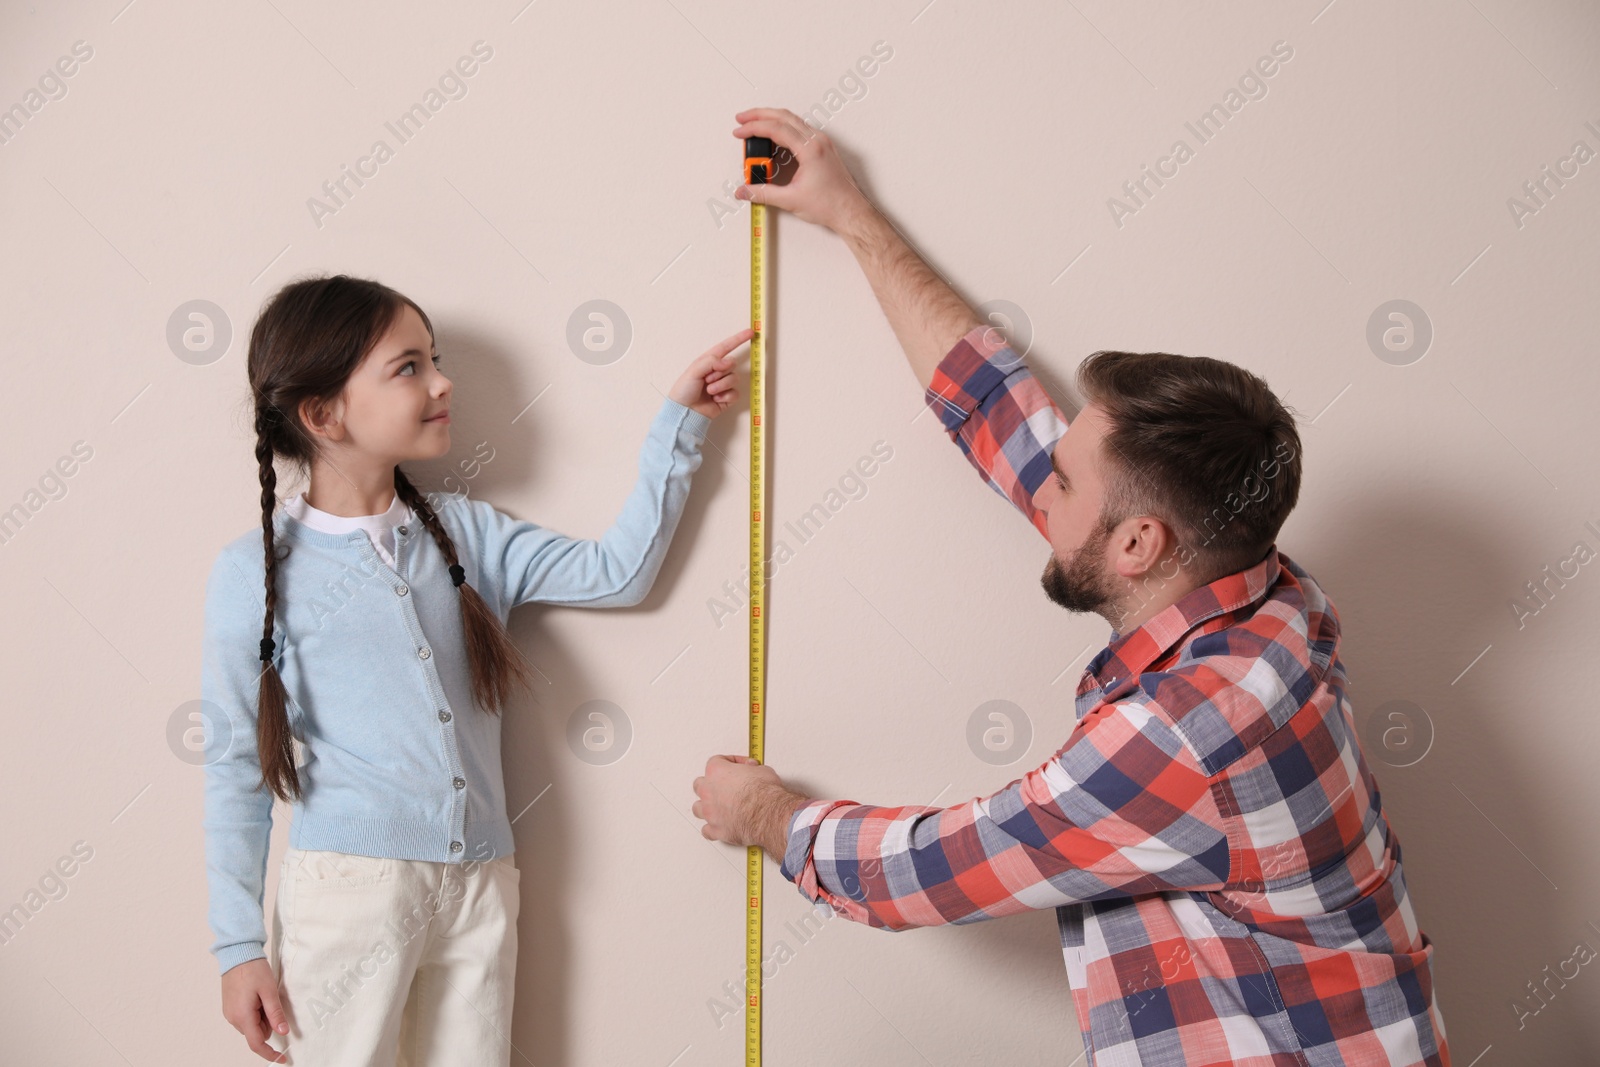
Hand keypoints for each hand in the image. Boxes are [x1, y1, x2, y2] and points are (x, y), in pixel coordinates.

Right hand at [221, 957, 288, 1061]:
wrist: (237, 954)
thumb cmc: (253, 970)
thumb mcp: (269, 991)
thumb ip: (275, 1014)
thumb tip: (283, 1032)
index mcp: (242, 1016)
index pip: (256, 1044)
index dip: (270, 1053)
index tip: (283, 1058)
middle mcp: (233, 1019)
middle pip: (257, 1032)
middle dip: (268, 1022)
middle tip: (271, 1000)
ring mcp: (230, 1013)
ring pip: (252, 1025)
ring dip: (262, 1016)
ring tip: (263, 994)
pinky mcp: (230, 1008)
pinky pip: (246, 1017)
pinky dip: (255, 1011)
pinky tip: (256, 995)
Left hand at [669, 328, 752, 419]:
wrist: (685, 411)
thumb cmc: (684, 390)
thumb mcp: (694, 370)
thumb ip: (711, 361)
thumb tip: (727, 362)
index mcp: (709, 361)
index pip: (726, 347)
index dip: (739, 339)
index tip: (751, 332)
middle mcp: (717, 371)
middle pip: (732, 364)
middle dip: (719, 372)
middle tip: (707, 380)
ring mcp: (723, 385)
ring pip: (734, 379)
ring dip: (721, 385)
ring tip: (709, 391)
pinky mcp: (727, 398)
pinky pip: (735, 393)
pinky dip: (725, 396)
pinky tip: (715, 400)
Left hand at [692, 754, 808, 854]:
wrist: (767, 814)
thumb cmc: (764, 793)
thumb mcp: (762, 770)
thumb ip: (752, 770)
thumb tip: (753, 770)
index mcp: (717, 771)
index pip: (716, 761)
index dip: (730, 762)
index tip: (740, 766)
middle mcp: (708, 791)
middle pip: (700, 784)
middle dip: (711, 784)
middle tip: (724, 785)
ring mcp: (710, 812)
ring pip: (697, 808)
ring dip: (706, 807)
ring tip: (716, 807)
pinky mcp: (716, 830)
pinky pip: (706, 831)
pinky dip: (712, 829)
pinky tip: (718, 826)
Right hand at [732, 108, 875, 237]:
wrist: (851, 212)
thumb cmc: (831, 205)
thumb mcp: (791, 200)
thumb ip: (763, 194)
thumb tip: (744, 190)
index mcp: (811, 149)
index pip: (776, 128)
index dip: (754, 128)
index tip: (739, 132)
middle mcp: (818, 140)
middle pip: (784, 116)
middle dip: (759, 115)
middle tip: (742, 119)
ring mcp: (822, 142)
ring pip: (792, 120)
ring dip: (772, 120)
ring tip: (754, 126)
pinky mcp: (823, 148)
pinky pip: (800, 130)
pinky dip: (783, 129)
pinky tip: (773, 139)